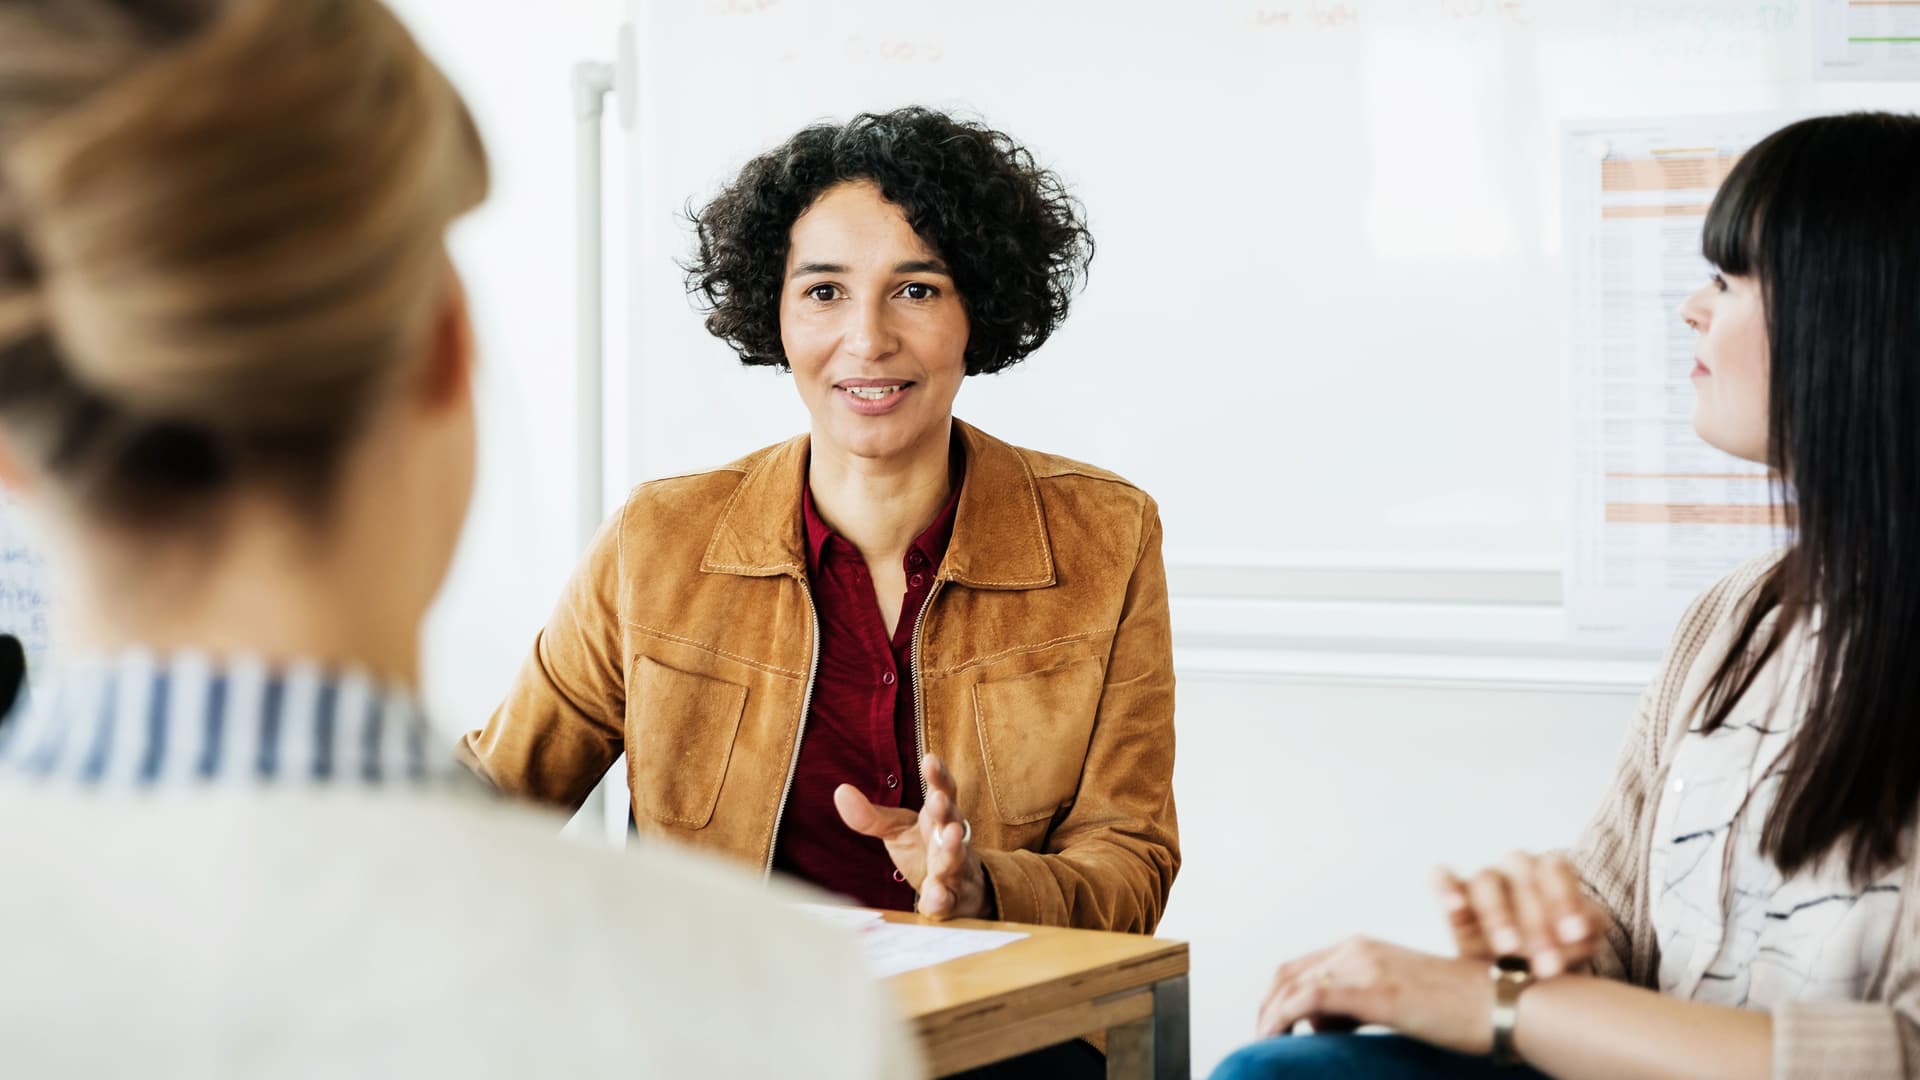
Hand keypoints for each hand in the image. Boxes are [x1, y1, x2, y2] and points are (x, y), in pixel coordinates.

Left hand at [834, 753, 987, 919]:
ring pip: (957, 857)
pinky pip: (950, 899)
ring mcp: (957, 868)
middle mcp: (952, 839)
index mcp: (938, 818)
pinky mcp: (955, 899)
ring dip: (953, 848)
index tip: (930, 759)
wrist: (954, 891)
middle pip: (953, 820)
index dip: (938, 776)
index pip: (943, 791)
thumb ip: (870, 816)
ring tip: (950, 837)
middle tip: (938, 800)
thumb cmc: (924, 851)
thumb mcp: (896, 830)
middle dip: (946, 810)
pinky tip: (935, 897)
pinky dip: (943, 898)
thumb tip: (840, 790)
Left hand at [1255, 937, 1492, 1054]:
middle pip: (1288, 974)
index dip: (1278, 996)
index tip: (1272, 1026)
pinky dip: (1283, 1018)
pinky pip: (1308, 1000)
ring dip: (1271, 1016)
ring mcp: (1364, 966)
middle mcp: (1358, 949)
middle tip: (1262, 1038)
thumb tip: (1330, 1023)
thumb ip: (1365, 1001)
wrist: (1504, 1003)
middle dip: (1266, 1007)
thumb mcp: (1403, 996)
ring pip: (1292, 987)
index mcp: (1365, 947)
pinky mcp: (1373, 991)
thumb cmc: (1462, 1007)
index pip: (1303, 967)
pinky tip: (1277, 1038)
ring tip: (1268, 1044)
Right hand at [1433, 851, 1604, 976]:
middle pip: (1522, 878)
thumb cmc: (1554, 948)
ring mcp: (1481, 879)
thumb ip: (1585, 931)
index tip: (1574, 933)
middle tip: (1547, 965)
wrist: (1518, 968)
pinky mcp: (1451, 894)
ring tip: (1508, 948)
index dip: (1565, 898)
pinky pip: (1442, 879)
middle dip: (1536, 923)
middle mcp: (1513, 868)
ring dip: (1498, 914)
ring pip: (1485, 880)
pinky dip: (1446, 887)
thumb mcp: (1578, 942)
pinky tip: (1455, 906)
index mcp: (1547, 870)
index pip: (1555, 870)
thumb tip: (1580, 928)